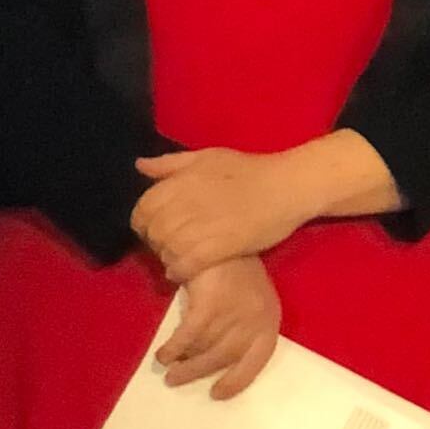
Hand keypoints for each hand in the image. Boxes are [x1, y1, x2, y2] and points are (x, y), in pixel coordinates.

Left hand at [132, 146, 324, 284]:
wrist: (289, 186)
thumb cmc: (251, 169)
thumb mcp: (209, 157)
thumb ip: (172, 164)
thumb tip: (140, 166)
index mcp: (179, 182)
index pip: (142, 211)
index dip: (146, 223)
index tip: (158, 227)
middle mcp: (184, 204)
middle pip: (154, 233)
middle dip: (157, 242)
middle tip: (171, 244)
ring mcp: (200, 228)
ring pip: (167, 251)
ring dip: (169, 258)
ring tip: (181, 257)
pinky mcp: (218, 248)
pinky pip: (185, 265)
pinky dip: (180, 271)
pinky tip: (186, 271)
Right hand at [158, 255, 284, 398]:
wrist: (221, 241)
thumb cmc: (235, 273)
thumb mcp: (247, 303)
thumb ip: (238, 328)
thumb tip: (209, 358)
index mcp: (268, 320)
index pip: (258, 359)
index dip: (238, 380)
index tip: (217, 394)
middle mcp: (255, 319)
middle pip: (225, 357)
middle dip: (198, 372)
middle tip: (175, 381)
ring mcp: (234, 312)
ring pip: (204, 348)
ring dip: (182, 361)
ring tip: (166, 366)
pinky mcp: (211, 304)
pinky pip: (188, 336)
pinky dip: (174, 348)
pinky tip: (162, 354)